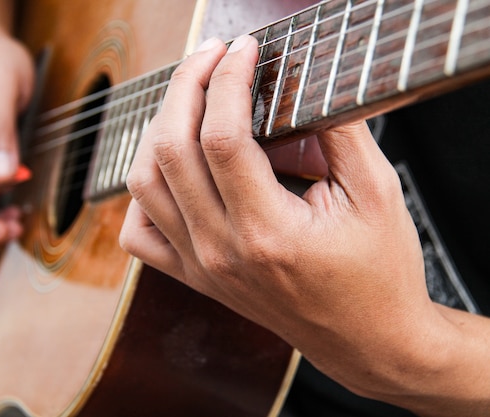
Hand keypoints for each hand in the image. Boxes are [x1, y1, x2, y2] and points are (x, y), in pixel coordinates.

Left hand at [119, 35, 443, 405]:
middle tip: (210, 57)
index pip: (223, 135)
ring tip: (189, 100)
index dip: (227, 80)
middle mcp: (222, 250)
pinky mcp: (195, 276)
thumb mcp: (377, 195)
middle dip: (185, 88)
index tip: (241, 50)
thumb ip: (341, 133)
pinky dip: (144, 192)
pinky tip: (173, 171)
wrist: (366, 340)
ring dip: (159, 130)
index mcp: (268, 231)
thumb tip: (304, 82)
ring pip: (143, 183)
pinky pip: (139, 232)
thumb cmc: (378, 275)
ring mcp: (201, 266)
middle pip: (171, 150)